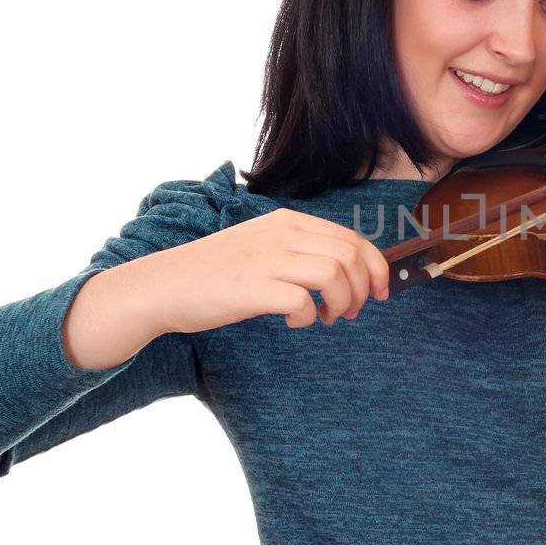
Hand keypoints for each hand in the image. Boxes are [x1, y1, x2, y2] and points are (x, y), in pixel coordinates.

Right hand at [146, 208, 391, 333]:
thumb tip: (346, 272)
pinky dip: (308, 318)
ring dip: (342, 303)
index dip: (377, 268)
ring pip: (335, 274)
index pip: (353, 239)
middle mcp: (282, 234)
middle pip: (350, 256)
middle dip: (364, 290)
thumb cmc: (217, 272)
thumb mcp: (263, 246)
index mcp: (288, 221)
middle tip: (351, 313)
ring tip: (325, 318)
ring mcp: (267, 259)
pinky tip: (293, 322)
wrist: (164, 285)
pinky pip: (303, 302)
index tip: (381, 292)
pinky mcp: (252, 288)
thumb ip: (300, 250)